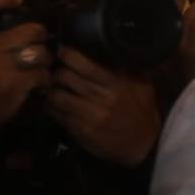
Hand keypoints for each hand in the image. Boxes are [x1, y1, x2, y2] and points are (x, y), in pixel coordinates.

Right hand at [0, 0, 51, 134]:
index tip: (15, 0)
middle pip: (28, 30)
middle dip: (38, 34)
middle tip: (37, 39)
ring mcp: (2, 70)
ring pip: (40, 52)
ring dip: (44, 58)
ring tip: (40, 63)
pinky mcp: (16, 87)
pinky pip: (42, 75)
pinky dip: (44, 78)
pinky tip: (38, 82)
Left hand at [46, 47, 160, 166]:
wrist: (143, 145)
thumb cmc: (142, 111)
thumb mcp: (143, 86)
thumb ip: (128, 69)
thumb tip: (110, 49)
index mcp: (116, 84)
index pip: (85, 65)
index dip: (68, 55)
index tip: (63, 51)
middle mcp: (101, 99)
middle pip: (65, 78)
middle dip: (57, 71)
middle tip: (54, 68)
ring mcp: (89, 116)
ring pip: (57, 96)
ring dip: (51, 89)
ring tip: (50, 86)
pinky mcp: (80, 131)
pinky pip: (58, 115)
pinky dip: (52, 108)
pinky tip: (53, 104)